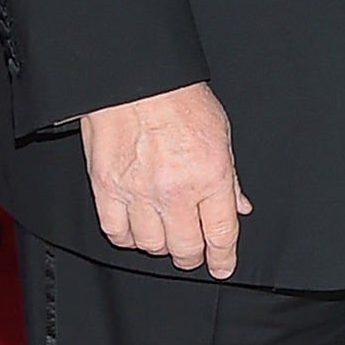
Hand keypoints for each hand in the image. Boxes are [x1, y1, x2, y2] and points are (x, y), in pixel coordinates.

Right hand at [80, 82, 252, 276]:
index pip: (221, 235)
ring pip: (150, 245)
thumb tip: (238, 208)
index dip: (223, 258)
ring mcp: (138, 193)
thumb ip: (230, 178)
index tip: (222, 266)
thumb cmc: (179, 98)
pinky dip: (126, 236)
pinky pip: (116, 232)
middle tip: (192, 251)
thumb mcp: (221, 134)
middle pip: (185, 248)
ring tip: (164, 233)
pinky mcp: (106, 189)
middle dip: (191, 255)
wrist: (134, 77)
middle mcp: (175, 192)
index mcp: (210, 177)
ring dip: (160, 245)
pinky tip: (135, 228)